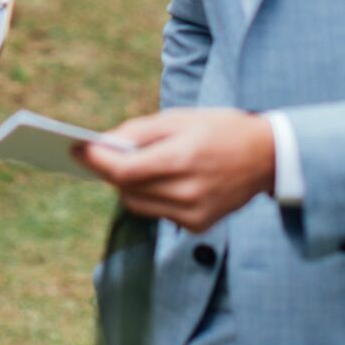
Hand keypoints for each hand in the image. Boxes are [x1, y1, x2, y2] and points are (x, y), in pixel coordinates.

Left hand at [72, 109, 275, 233]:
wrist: (267, 157)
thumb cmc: (220, 129)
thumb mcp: (181, 118)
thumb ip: (140, 131)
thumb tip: (104, 143)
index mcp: (183, 159)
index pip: (124, 170)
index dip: (96, 160)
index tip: (76, 148)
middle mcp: (187, 192)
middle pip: (126, 189)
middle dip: (109, 171)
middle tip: (96, 154)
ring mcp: (193, 213)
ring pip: (137, 204)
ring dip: (127, 185)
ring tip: (129, 165)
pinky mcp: (198, 225)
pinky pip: (158, 212)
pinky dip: (151, 196)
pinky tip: (162, 179)